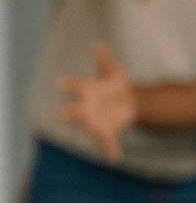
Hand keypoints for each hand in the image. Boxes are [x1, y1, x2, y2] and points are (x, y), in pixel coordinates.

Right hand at [56, 42, 136, 160]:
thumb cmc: (117, 85)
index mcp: (87, 91)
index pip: (74, 86)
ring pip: (89, 127)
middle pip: (74, 111)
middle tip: (62, 113)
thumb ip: (105, 60)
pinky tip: (116, 157)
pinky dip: (111, 150)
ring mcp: (95, 121)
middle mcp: (86, 108)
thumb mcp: (113, 72)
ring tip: (92, 130)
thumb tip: (98, 45)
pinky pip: (108, 143)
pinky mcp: (107, 132)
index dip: (67, 85)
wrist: (130, 101)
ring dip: (90, 129)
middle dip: (69, 112)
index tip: (59, 83)